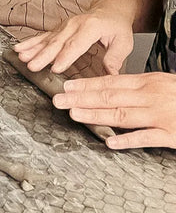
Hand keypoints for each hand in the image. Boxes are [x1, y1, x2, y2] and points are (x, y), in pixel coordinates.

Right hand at [14, 6, 134, 75]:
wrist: (109, 10)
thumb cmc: (116, 26)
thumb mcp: (123, 42)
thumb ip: (115, 58)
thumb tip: (110, 74)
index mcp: (90, 27)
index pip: (76, 44)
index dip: (65, 57)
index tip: (56, 68)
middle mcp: (74, 24)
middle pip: (56, 42)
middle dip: (43, 55)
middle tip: (32, 66)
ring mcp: (64, 26)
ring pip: (46, 39)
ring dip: (32, 49)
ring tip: (21, 56)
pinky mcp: (58, 29)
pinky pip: (43, 37)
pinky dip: (30, 43)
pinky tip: (20, 48)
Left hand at [52, 72, 175, 148]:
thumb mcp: (161, 84)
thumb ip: (137, 87)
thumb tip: (111, 89)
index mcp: (147, 82)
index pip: (110, 82)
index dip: (86, 84)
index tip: (66, 86)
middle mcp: (151, 96)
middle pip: (110, 96)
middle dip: (81, 98)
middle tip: (58, 99)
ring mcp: (161, 115)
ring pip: (122, 115)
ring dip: (96, 115)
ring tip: (74, 114)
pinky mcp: (172, 134)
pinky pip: (147, 137)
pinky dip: (127, 140)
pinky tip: (110, 142)